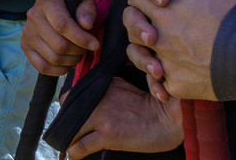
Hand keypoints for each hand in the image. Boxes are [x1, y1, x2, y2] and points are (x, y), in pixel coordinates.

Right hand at [20, 0, 99, 75]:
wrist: (52, 4)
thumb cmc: (71, 2)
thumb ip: (87, 9)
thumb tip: (86, 25)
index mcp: (47, 1)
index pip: (62, 25)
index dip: (81, 38)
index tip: (95, 44)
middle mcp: (33, 16)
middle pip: (59, 45)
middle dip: (79, 51)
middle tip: (85, 48)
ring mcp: (27, 32)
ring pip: (53, 58)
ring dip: (71, 61)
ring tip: (77, 54)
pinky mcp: (25, 46)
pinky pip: (42, 67)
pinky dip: (59, 70)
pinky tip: (67, 63)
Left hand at [65, 77, 183, 157]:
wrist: (170, 119)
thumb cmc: (153, 107)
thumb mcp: (126, 88)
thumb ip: (107, 90)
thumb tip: (93, 100)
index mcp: (103, 84)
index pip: (73, 93)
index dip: (70, 107)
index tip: (74, 117)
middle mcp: (98, 97)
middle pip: (66, 107)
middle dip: (66, 122)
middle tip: (71, 133)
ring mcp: (101, 116)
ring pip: (70, 128)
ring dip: (68, 139)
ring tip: (70, 146)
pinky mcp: (107, 135)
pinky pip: (79, 147)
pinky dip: (74, 154)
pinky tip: (76, 157)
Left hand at [125, 0, 235, 102]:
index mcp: (164, 9)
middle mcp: (158, 36)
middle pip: (131, 24)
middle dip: (139, 20)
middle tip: (154, 23)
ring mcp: (164, 62)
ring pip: (139, 55)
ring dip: (146, 51)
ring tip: (159, 49)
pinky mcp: (174, 85)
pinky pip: (157, 82)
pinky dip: (161, 78)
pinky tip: (170, 74)